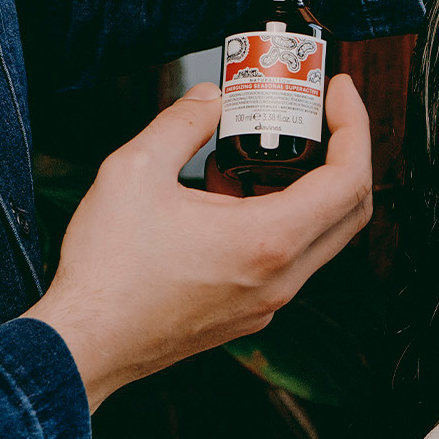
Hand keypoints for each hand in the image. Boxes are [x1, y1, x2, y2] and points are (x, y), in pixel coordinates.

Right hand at [22, 79, 373, 410]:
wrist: (84, 345)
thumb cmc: (108, 271)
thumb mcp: (135, 170)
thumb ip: (181, 123)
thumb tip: (210, 99)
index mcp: (269, 240)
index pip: (350, 178)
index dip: (355, 125)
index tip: (338, 92)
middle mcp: (282, 277)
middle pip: (350, 208)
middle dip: (344, 152)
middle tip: (317, 116)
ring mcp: (269, 301)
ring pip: (319, 235)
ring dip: (304, 187)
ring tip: (255, 151)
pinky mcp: (249, 313)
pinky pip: (286, 258)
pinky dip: (277, 218)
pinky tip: (226, 195)